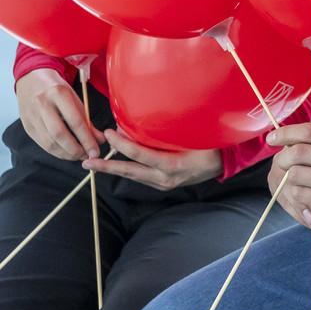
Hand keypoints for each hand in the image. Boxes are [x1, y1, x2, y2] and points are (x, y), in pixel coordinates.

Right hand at [16, 69, 101, 160]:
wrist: (32, 79)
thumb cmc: (58, 89)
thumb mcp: (75, 98)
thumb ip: (87, 119)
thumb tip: (100, 140)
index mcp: (58, 93)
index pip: (75, 121)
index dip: (87, 139)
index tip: (96, 151)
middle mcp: (42, 104)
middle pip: (60, 134)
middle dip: (76, 150)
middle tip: (88, 156)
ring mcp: (31, 116)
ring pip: (49, 142)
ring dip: (66, 153)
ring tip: (79, 156)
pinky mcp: (26, 125)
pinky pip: (42, 143)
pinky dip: (56, 151)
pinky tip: (66, 153)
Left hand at [89, 130, 221, 189]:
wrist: (224, 163)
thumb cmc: (210, 144)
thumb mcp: (190, 136)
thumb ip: (166, 133)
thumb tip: (138, 125)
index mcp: (171, 165)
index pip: (139, 154)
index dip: (121, 144)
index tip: (108, 133)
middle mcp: (164, 178)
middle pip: (129, 171)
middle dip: (106, 166)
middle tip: (86, 161)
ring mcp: (164, 184)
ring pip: (133, 176)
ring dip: (114, 168)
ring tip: (95, 163)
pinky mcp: (164, 184)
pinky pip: (141, 176)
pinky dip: (128, 169)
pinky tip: (118, 163)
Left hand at [265, 123, 310, 232]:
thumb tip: (287, 139)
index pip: (310, 131)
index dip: (286, 133)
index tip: (273, 138)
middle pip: (297, 153)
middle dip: (283, 158)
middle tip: (283, 163)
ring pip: (294, 175)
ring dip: (291, 179)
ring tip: (303, 182)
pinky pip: (299, 194)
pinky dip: (298, 195)